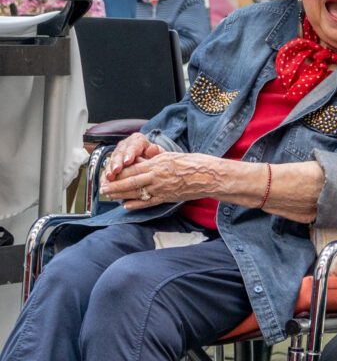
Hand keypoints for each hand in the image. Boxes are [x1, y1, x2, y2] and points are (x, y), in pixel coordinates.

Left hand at [100, 151, 228, 210]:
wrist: (209, 176)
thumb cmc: (194, 163)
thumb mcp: (172, 155)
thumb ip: (156, 158)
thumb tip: (142, 159)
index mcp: (158, 164)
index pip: (133, 169)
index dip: (119, 173)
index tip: (108, 174)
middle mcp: (157, 177)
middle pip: (131, 182)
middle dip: (115, 186)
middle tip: (103, 188)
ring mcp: (162, 189)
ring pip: (137, 192)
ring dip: (122, 195)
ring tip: (110, 196)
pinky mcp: (167, 197)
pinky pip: (149, 202)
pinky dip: (137, 204)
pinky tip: (127, 205)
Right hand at [104, 132, 164, 181]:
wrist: (150, 159)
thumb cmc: (155, 157)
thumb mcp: (159, 154)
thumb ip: (156, 152)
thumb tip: (153, 149)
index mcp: (138, 140)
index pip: (134, 145)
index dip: (130, 153)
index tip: (128, 161)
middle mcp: (126, 144)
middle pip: (120, 152)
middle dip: (117, 162)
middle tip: (116, 170)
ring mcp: (118, 153)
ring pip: (112, 159)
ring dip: (110, 168)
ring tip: (110, 176)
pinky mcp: (113, 161)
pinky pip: (108, 167)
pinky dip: (105, 174)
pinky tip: (105, 180)